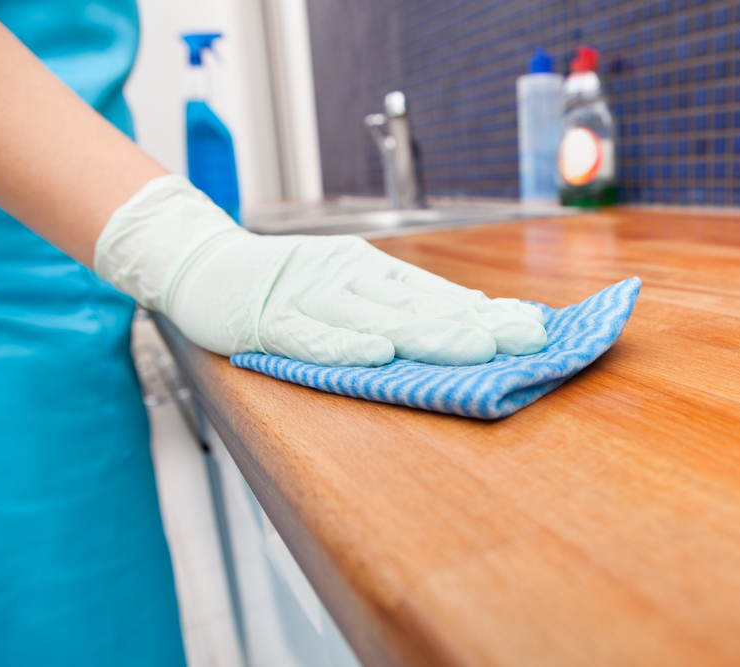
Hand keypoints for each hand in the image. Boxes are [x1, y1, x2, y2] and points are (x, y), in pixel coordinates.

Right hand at [95, 176, 546, 365]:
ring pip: (375, 318)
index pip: (437, 292)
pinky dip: (342, 345)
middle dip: (476, 324)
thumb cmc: (285, 281)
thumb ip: (400, 303)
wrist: (204, 263)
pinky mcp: (269, 320)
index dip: (486, 310)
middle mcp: (348, 277)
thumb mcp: (349, 283)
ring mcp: (308, 296)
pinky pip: (308, 336)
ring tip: (476, 349)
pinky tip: (376, 356)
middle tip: (526, 340)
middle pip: (419, 304)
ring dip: (427, 333)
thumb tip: (469, 320)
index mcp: (370, 270)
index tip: (535, 325)